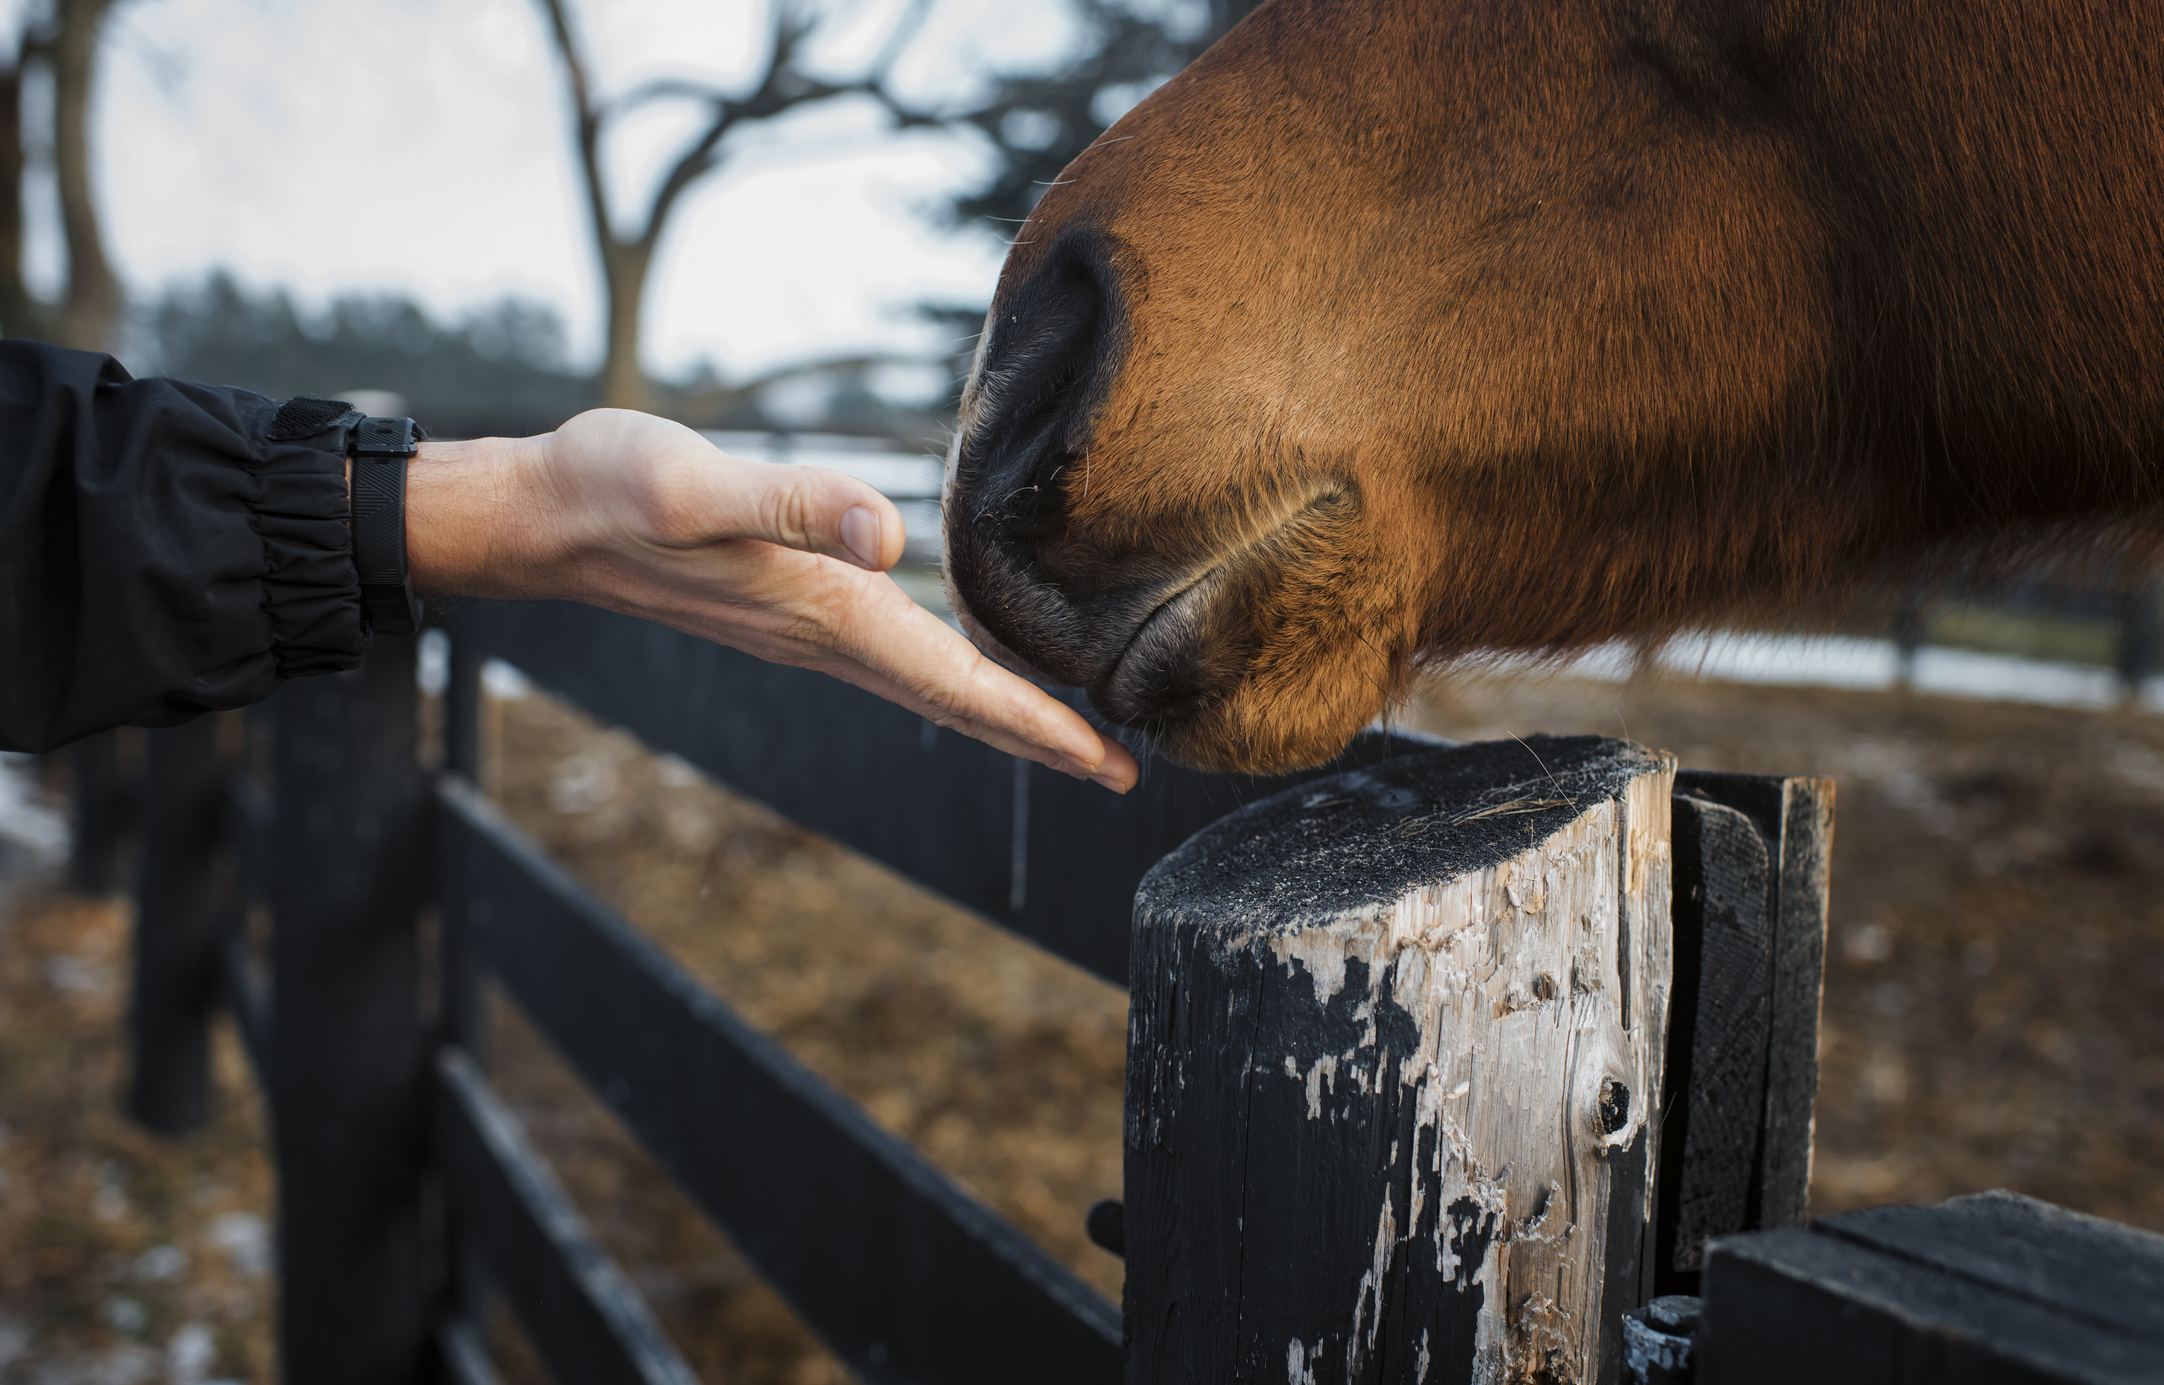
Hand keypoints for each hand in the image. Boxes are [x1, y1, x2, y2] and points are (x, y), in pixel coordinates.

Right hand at [403, 409, 1138, 791]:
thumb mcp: (701, 485)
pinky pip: (896, 655)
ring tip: (1067, 727)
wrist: (543, 515)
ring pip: (929, 684)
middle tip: (1118, 769)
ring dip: (1000, 710)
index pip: (957, 686)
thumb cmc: (616, 490)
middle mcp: (828, 636)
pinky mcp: (790, 603)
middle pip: (955, 702)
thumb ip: (797, 506)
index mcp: (828, 615)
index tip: (1111, 765)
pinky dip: (952, 671)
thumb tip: (892, 537)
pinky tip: (966, 657)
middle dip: (1039, 736)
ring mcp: (808, 628)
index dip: (1039, 726)